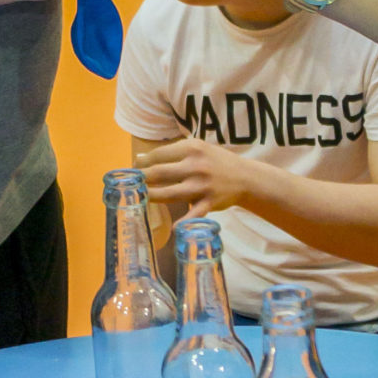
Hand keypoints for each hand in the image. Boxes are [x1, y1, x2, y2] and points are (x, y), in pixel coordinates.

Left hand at [136, 134, 253, 218]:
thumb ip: (172, 152)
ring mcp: (203, 185)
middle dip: (142, 179)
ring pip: (170, 193)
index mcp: (192, 148)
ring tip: (140, 198)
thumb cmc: (215, 161)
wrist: (245, 177)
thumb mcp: (197, 148)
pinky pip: (195, 214)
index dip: (142, 162)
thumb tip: (141, 158)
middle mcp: (196, 166)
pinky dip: (185, 222)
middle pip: (160, 173)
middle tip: (131, 184)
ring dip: (152, 197)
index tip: (134, 168)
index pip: (159, 154)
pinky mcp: (210, 202)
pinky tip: (174, 229)